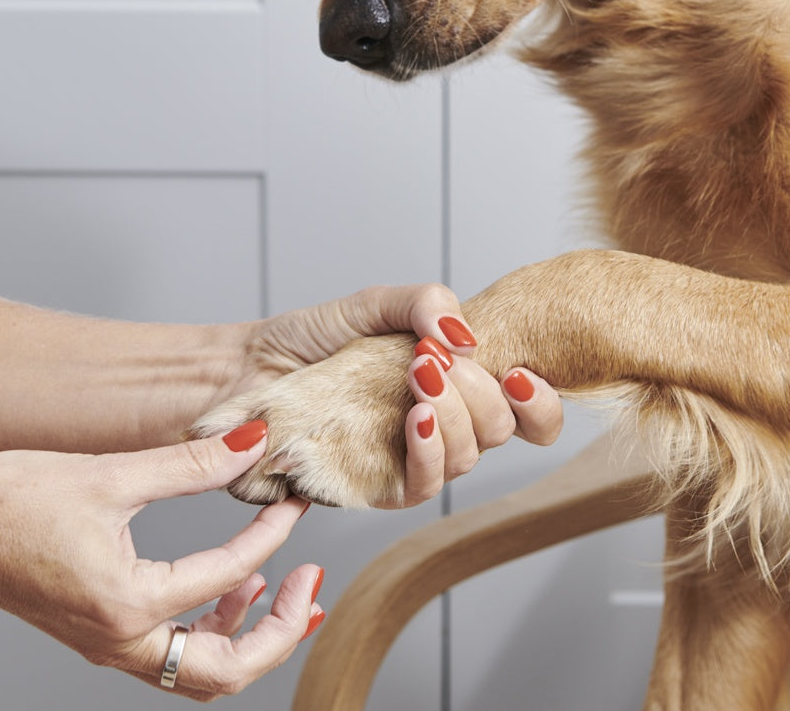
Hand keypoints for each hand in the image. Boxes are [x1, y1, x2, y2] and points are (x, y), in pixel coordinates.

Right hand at [0, 424, 321, 699]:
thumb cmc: (10, 501)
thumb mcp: (112, 473)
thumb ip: (192, 463)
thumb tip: (252, 441)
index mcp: (126, 603)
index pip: (227, 574)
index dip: (273, 533)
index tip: (296, 501)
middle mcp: (119, 639)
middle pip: (223, 670)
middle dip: (280, 631)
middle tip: (310, 580)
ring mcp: (109, 642)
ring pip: (199, 671)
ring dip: (251, 635)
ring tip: (283, 586)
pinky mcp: (101, 630)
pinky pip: (173, 651)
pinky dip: (212, 624)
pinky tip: (232, 585)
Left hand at [226, 283, 563, 507]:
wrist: (249, 371)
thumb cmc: (311, 339)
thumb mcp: (375, 303)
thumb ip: (427, 303)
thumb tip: (470, 339)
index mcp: (454, 383)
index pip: (527, 411)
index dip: (540, 402)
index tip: (518, 373)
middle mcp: (442, 424)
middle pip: (502, 431)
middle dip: (480, 393)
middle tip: (432, 359)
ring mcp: (411, 458)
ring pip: (469, 457)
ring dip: (454, 414)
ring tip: (418, 375)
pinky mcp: (378, 487)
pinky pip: (424, 486)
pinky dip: (429, 452)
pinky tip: (416, 419)